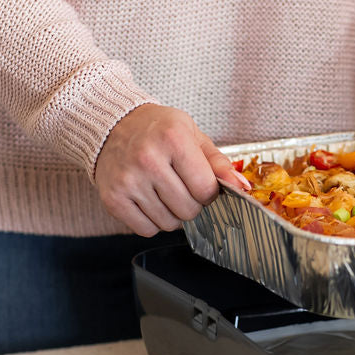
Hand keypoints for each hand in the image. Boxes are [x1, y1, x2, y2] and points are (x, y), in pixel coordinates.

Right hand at [95, 104, 249, 236]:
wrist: (113, 124)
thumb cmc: (157, 130)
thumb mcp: (192, 135)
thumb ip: (218, 162)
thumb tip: (242, 186)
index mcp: (173, 139)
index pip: (206, 189)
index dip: (209, 192)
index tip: (200, 183)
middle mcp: (148, 160)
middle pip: (188, 210)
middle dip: (192, 204)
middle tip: (181, 186)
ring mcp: (128, 181)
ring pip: (168, 223)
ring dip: (172, 214)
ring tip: (163, 191)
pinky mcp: (112, 198)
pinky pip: (146, 229)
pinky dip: (153, 221)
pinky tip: (149, 200)